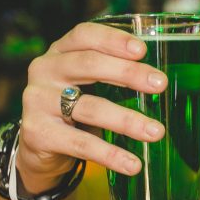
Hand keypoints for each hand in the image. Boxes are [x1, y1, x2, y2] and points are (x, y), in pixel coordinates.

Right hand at [16, 22, 167, 190]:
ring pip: (90, 107)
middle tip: (160, 85)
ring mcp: (38, 101)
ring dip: (127, 120)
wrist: (39, 145)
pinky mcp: (38, 133)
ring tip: (156, 132)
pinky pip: (81, 144)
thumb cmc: (74, 106)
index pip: (84, 35)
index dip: (113, 39)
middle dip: (128, 74)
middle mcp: (45, 70)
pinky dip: (111, 155)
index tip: (143, 50)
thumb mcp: (87, 83)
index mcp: (60, 52)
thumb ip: (113, 74)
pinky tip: (133, 164)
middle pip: (89, 65)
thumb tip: (161, 80)